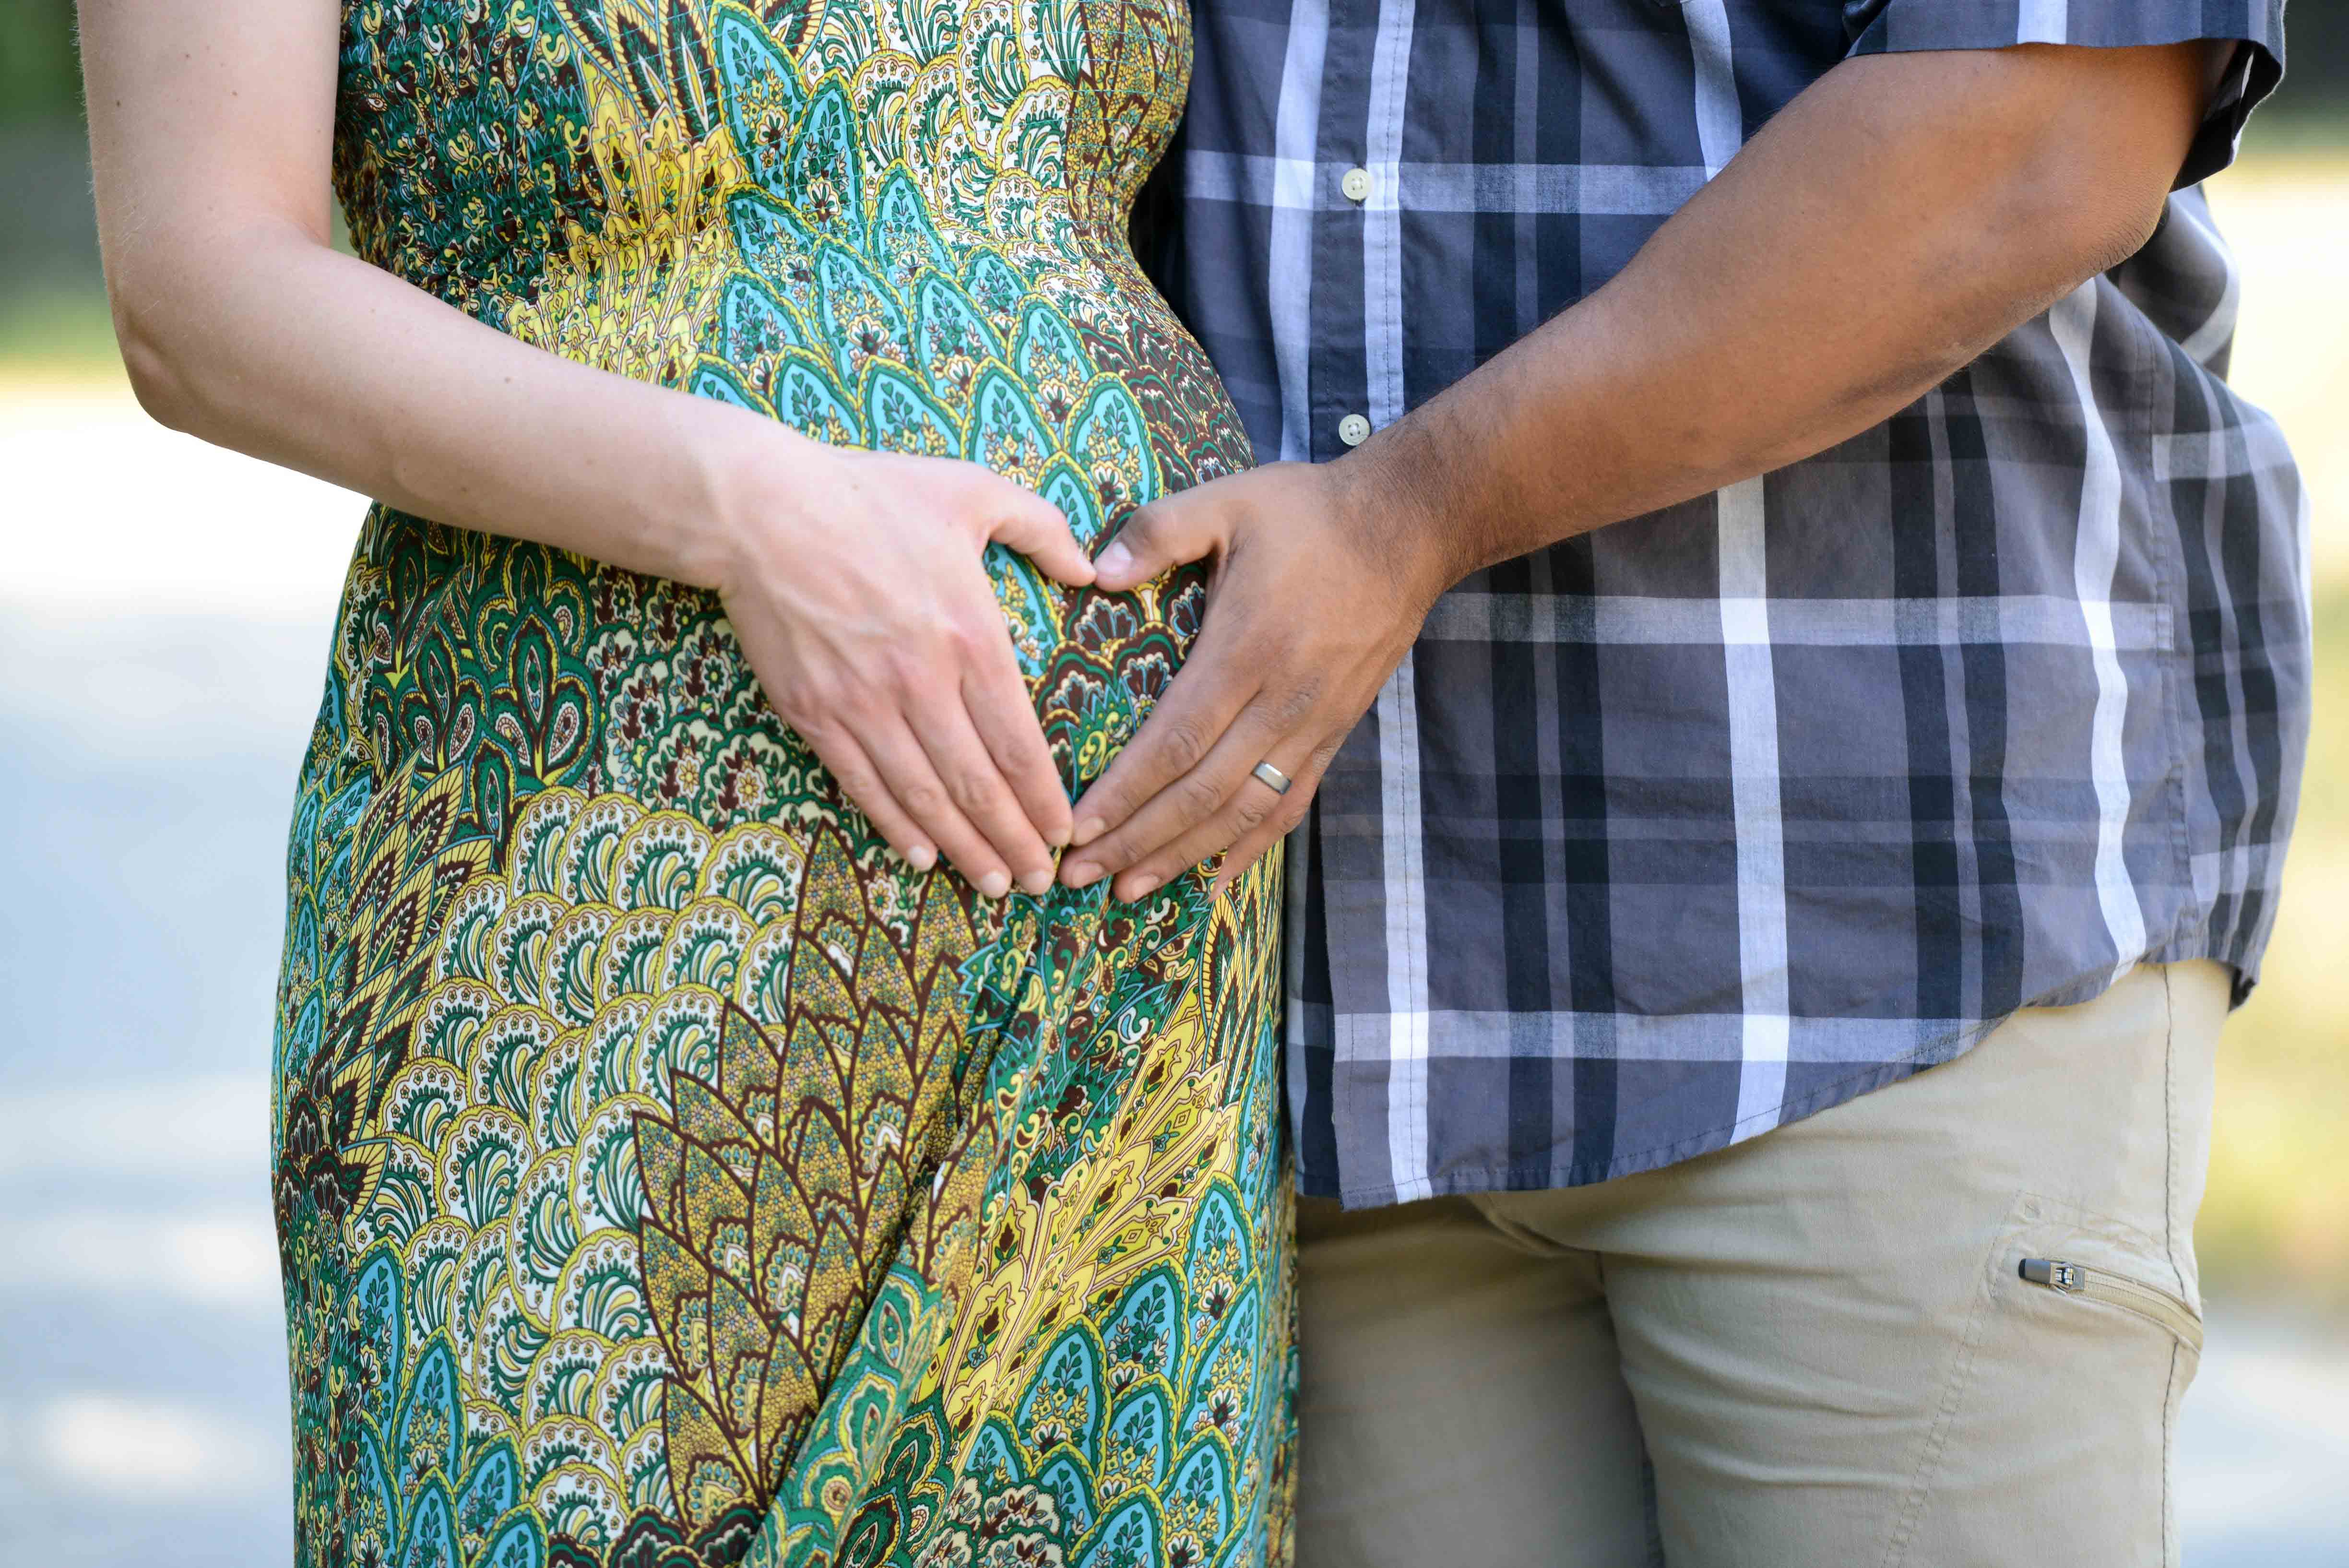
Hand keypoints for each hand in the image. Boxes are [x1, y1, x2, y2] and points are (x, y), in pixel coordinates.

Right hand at [716, 437, 1094, 897]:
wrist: (760, 508)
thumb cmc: (870, 494)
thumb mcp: (971, 491)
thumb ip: (1042, 528)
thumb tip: (1092, 570)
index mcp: (970, 636)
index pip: (1019, 743)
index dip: (1044, 800)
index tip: (1066, 833)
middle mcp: (922, 682)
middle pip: (979, 786)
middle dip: (1014, 842)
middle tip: (1039, 883)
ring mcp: (864, 704)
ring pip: (924, 798)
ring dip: (963, 849)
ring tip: (993, 885)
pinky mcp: (815, 713)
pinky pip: (864, 785)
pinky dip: (896, 828)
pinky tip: (923, 856)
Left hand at [1056, 460, 1449, 899]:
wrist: (1409, 527)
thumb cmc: (1307, 511)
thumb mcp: (1226, 501)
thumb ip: (1156, 531)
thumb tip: (1093, 573)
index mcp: (1246, 648)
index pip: (1175, 741)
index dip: (1125, 793)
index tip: (1077, 828)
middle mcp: (1282, 699)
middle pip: (1201, 793)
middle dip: (1136, 842)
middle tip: (1078, 878)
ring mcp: (1315, 722)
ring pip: (1244, 811)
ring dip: (1184, 856)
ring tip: (1130, 891)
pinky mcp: (1336, 730)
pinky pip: (1291, 802)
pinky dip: (1253, 847)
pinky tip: (1217, 879)